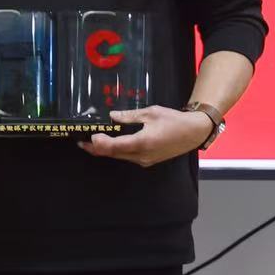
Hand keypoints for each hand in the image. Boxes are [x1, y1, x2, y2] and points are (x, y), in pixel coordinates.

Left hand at [78, 106, 210, 167]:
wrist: (193, 132)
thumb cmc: (173, 120)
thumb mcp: (150, 113)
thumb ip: (129, 116)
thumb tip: (112, 116)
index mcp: (142, 142)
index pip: (113, 147)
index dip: (98, 143)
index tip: (89, 136)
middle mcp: (141, 155)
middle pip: (114, 155)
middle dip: (97, 149)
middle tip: (81, 142)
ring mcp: (145, 160)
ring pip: (120, 157)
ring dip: (106, 151)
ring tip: (92, 143)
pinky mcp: (148, 161)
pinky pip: (128, 157)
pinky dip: (117, 151)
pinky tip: (110, 144)